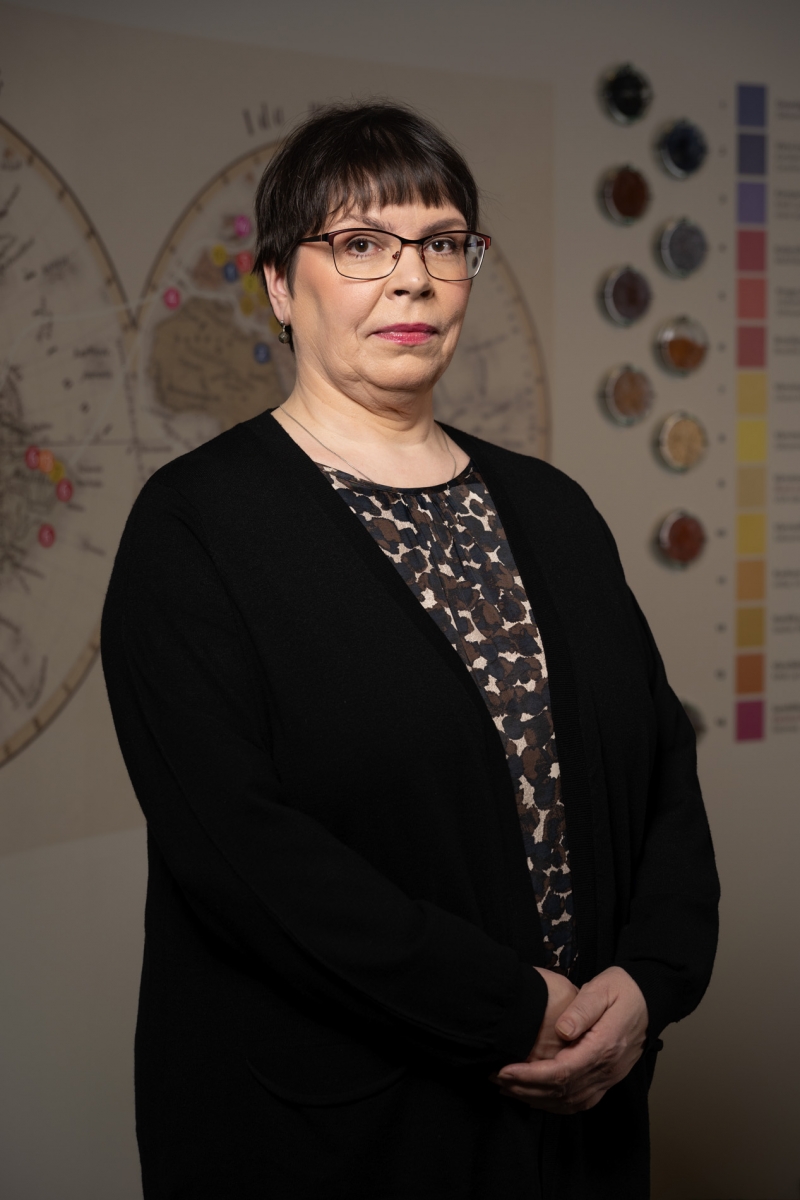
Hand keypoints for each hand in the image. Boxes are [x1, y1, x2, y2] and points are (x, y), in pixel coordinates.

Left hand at [491, 966, 648, 1113]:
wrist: (649, 999)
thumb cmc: (623, 990)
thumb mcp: (601, 989)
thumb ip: (582, 1009)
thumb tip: (561, 1029)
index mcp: (604, 1047)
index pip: (563, 1072)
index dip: (531, 1075)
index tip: (506, 1069)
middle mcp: (607, 1069)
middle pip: (562, 1091)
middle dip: (526, 1089)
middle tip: (496, 1078)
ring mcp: (608, 1078)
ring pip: (570, 1102)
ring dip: (537, 1099)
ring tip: (508, 1089)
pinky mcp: (606, 1079)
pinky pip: (580, 1101)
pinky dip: (554, 1104)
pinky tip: (535, 1098)